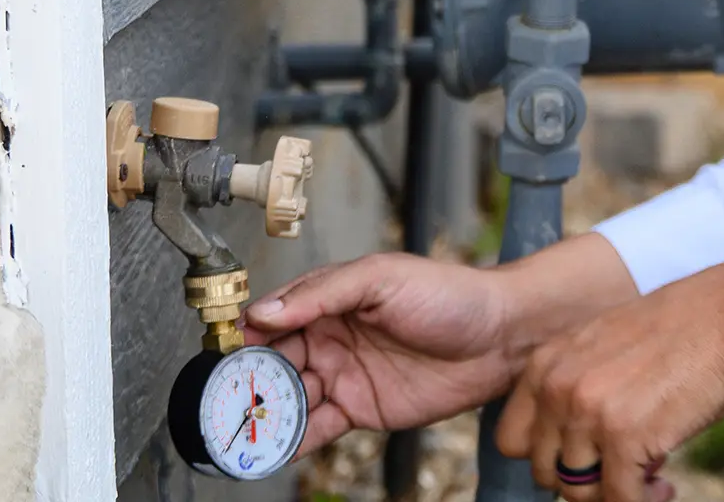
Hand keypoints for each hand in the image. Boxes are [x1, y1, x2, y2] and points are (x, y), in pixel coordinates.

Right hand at [242, 233, 638, 457]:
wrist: (502, 336)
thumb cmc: (450, 294)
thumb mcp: (382, 278)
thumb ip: (322, 294)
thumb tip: (266, 311)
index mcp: (330, 300)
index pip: (273, 317)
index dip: (244, 334)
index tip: (221, 352)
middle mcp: (331, 338)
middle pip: (273, 362)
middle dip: (246, 380)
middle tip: (224, 397)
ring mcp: (345, 375)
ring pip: (291, 397)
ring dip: (265, 412)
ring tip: (240, 427)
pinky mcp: (363, 408)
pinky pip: (319, 426)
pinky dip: (294, 438)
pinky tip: (274, 445)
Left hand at [495, 246, 723, 501]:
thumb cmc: (681, 330)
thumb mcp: (606, 346)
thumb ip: (579, 388)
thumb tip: (579, 451)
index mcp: (546, 364)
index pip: (513, 440)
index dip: (551, 457)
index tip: (586, 458)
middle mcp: (557, 388)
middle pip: (543, 472)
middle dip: (583, 480)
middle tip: (622, 469)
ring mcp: (588, 414)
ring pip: (577, 492)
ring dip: (615, 494)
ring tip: (651, 479)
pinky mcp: (624, 439)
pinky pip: (619, 498)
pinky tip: (665, 489)